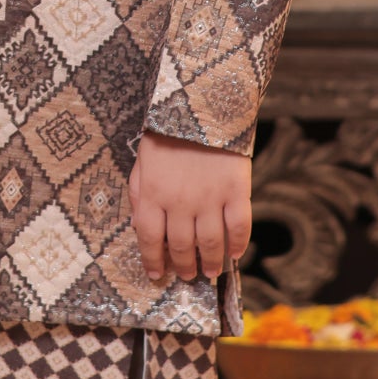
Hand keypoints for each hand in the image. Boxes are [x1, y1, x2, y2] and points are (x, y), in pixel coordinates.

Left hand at [127, 130, 251, 283]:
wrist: (201, 103)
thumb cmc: (167, 133)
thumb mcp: (142, 161)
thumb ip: (138, 193)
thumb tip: (139, 226)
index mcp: (152, 194)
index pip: (149, 239)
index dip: (152, 261)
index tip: (156, 275)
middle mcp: (180, 201)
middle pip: (181, 245)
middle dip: (183, 265)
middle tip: (187, 275)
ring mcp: (210, 197)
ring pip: (210, 243)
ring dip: (210, 262)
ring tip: (210, 272)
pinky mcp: (235, 190)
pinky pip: (239, 225)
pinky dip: (238, 244)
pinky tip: (234, 253)